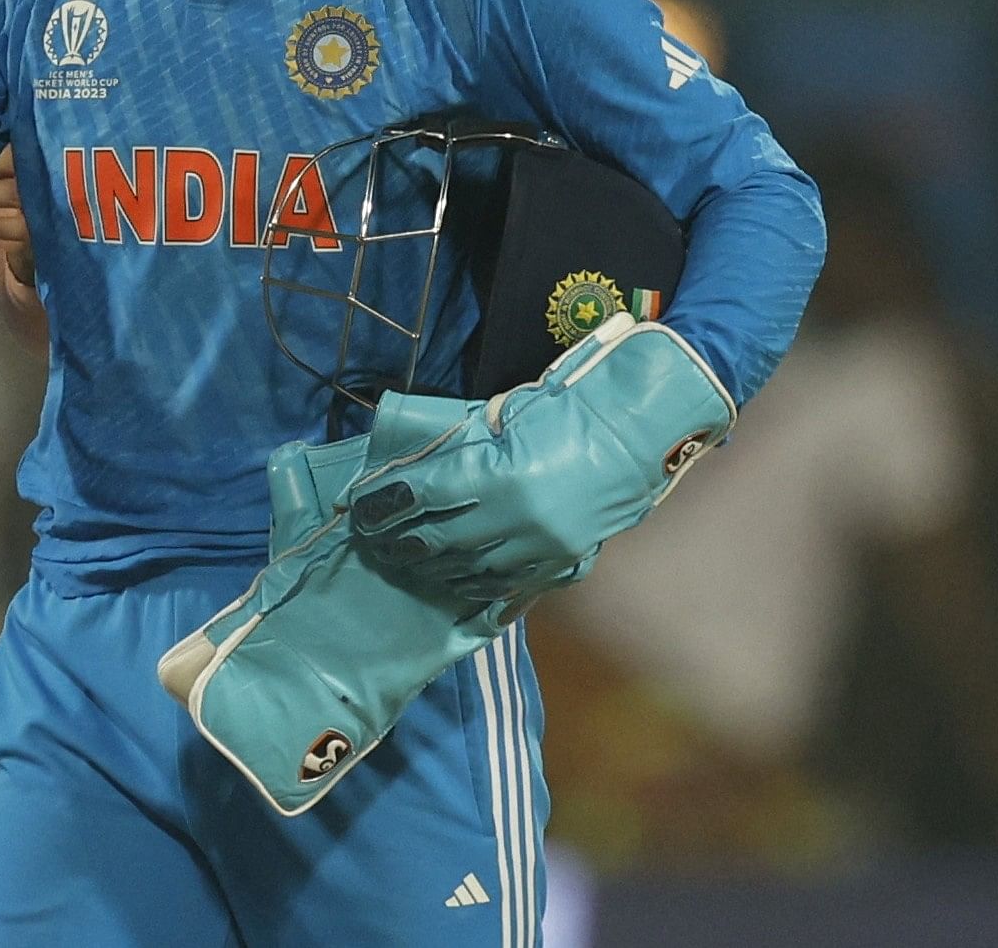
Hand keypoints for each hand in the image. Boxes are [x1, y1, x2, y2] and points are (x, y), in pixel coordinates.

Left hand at [348, 316, 732, 601]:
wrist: (638, 431)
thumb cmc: (567, 412)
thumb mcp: (504, 420)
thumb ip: (462, 450)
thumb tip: (413, 474)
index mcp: (497, 473)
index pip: (420, 495)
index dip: (382, 503)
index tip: (358, 507)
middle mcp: (515, 517)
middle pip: (436, 539)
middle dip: (397, 540)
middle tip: (373, 538)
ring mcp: (540, 546)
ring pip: (468, 569)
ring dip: (430, 566)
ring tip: (405, 558)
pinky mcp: (562, 562)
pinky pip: (507, 584)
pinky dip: (473, 583)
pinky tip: (452, 579)